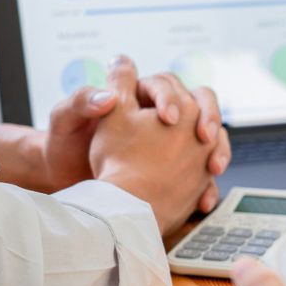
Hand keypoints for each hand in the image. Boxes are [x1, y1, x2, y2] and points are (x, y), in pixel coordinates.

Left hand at [45, 66, 230, 210]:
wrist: (71, 183)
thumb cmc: (67, 148)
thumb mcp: (67, 120)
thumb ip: (83, 101)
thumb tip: (108, 95)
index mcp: (136, 99)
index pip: (165, 85)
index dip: (171, 98)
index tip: (167, 118)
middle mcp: (160, 119)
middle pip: (200, 107)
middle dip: (209, 119)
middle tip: (203, 137)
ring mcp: (175, 145)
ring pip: (211, 140)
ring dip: (219, 151)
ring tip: (213, 168)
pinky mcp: (181, 171)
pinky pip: (205, 176)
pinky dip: (209, 187)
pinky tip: (203, 200)